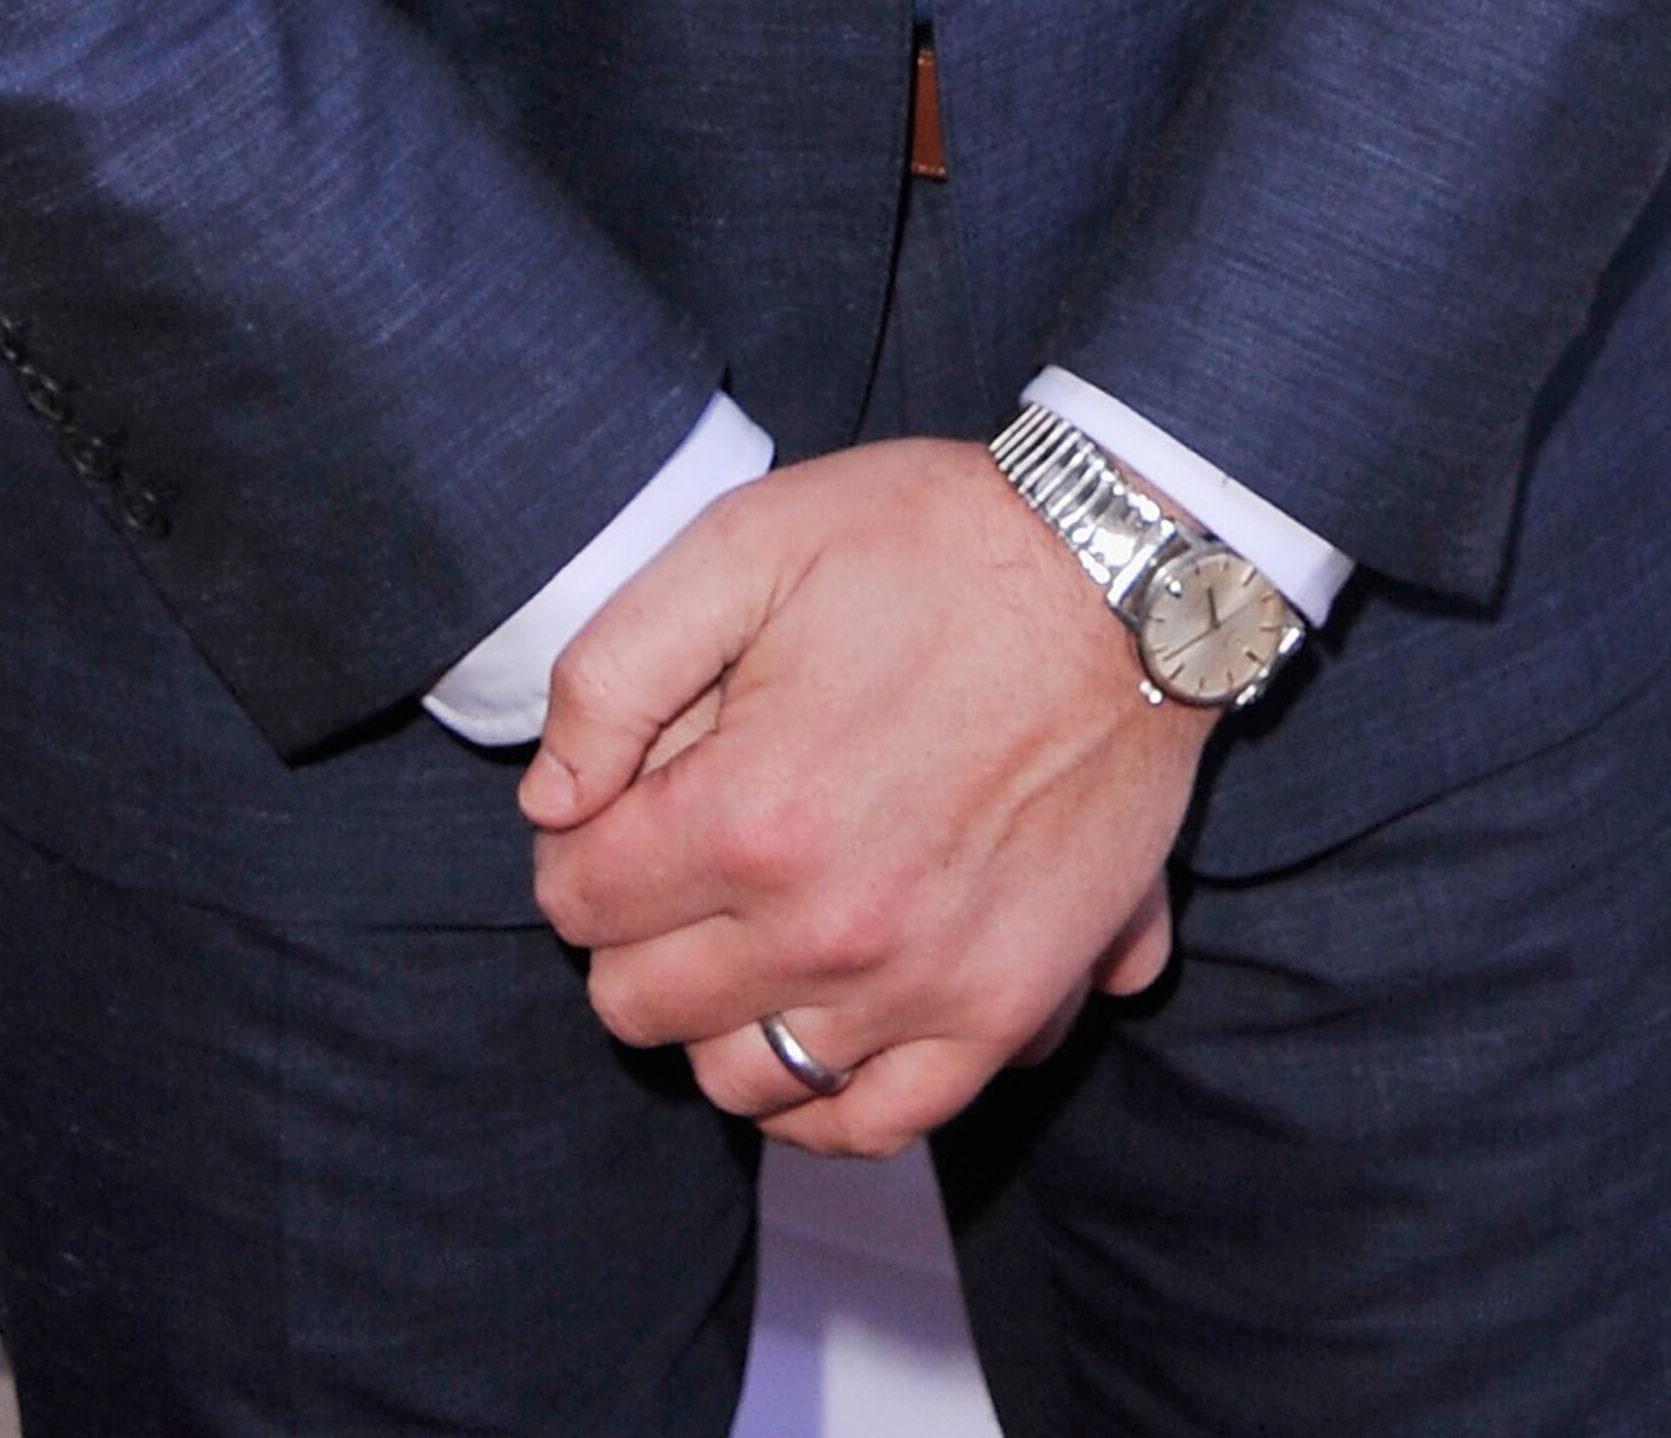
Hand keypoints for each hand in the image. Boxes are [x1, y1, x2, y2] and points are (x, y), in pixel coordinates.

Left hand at [521, 439, 1198, 1157]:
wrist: (1120, 576)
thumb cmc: (928, 544)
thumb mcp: (744, 543)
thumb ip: (613, 672)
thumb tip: (551, 799)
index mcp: (752, 813)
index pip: (580, 901)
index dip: (576, 847)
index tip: (613, 809)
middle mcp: (830, 927)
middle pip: (640, 1005)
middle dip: (630, 933)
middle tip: (673, 863)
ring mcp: (924, 985)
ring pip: (740, 1081)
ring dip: (715, 1015)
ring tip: (742, 933)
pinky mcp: (1006, 1009)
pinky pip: (874, 1126)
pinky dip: (822, 1101)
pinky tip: (813, 1025)